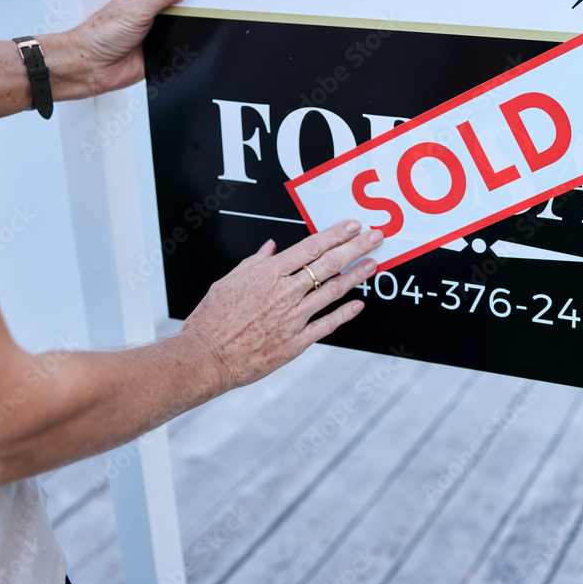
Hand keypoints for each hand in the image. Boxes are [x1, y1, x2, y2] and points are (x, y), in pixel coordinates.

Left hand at [56, 0, 195, 98]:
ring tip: (197, 22)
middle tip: (205, 2)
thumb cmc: (100, 35)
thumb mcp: (136, 10)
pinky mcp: (162, 52)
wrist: (93, 67)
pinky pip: (182, 48)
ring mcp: (158, 32)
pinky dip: (187, 47)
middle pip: (181, 3)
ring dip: (189, 26)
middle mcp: (152, 11)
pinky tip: (190, 42)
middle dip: (191, 4)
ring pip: (184, 26)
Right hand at [181, 221, 383, 392]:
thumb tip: (270, 247)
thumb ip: (254, 262)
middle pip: (328, 264)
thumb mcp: (228, 282)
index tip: (353, 225)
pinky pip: (326, 325)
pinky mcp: (295, 342)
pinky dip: (345, 313)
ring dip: (356, 276)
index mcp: (267, 274)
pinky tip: (359, 304)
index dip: (335, 234)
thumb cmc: (211, 320)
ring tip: (373, 264)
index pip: (310, 247)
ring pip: (332, 291)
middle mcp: (284, 293)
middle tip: (376, 237)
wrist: (206, 357)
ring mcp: (292, 318)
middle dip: (356, 248)